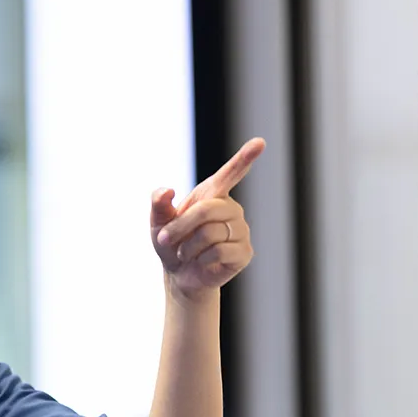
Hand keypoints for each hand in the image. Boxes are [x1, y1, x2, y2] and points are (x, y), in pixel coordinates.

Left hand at [150, 137, 262, 300]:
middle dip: (181, 226)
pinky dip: (202, 259)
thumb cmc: (172, 243)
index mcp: (213, 194)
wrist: (180, 274)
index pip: (231, 172)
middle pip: (207, 209)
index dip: (245, 157)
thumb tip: (167, 191)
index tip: (260, 142)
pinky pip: (220, 250)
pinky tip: (202, 261)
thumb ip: (158, 204)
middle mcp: (231, 208)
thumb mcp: (157, 222)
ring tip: (187, 252)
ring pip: (212, 233)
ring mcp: (240, 230)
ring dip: (189, 246)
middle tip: (165, 238)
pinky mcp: (244, 252)